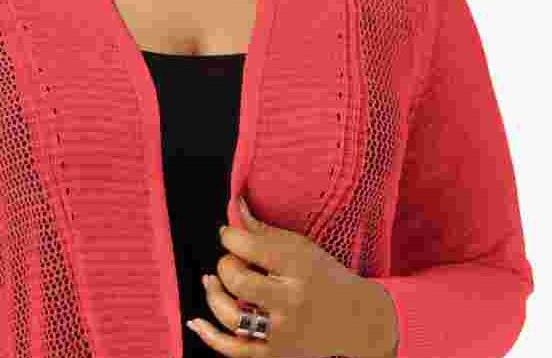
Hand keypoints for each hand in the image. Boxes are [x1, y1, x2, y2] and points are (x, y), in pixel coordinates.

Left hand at [187, 195, 398, 357]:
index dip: (230, 237)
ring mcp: (282, 332)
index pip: (252, 247)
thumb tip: (234, 207)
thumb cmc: (324, 277)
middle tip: (232, 261)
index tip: (228, 235)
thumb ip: (265, 232)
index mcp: (300, 268)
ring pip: (231, 316)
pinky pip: (234, 350)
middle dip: (226, 266)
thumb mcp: (302, 248)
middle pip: (239, 282)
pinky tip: (194, 322)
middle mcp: (291, 302)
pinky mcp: (275, 354)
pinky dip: (210, 337)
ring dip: (213, 295)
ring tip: (212, 282)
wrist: (357, 320)